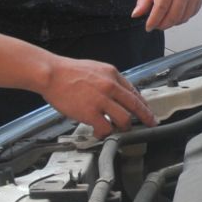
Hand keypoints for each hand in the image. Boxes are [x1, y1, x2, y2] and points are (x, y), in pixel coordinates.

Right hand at [39, 56, 154, 137]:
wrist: (50, 73)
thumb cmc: (67, 71)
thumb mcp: (94, 68)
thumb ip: (107, 80)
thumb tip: (116, 92)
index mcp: (112, 74)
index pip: (134, 91)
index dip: (143, 103)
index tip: (147, 110)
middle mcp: (110, 86)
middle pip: (135, 105)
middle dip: (146, 117)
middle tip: (151, 123)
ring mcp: (101, 100)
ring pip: (125, 119)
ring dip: (124, 127)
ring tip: (120, 130)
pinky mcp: (91, 112)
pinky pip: (105, 128)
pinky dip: (105, 133)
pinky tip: (100, 133)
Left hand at [132, 0, 201, 32]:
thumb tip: (136, 14)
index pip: (161, 8)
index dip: (154, 20)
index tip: (148, 27)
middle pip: (173, 15)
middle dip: (162, 24)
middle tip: (155, 25)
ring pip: (183, 17)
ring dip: (172, 23)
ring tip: (164, 20)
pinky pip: (192, 13)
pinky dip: (182, 18)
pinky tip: (174, 14)